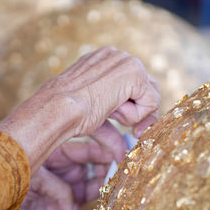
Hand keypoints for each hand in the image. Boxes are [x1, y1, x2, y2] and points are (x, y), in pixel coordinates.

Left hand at [0, 141, 113, 209]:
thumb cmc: (3, 186)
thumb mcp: (32, 181)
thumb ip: (57, 193)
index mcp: (53, 148)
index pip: (86, 142)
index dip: (106, 144)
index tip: (122, 150)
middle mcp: (61, 164)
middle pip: (93, 159)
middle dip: (110, 162)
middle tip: (125, 166)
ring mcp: (62, 183)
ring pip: (91, 179)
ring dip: (104, 180)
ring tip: (116, 183)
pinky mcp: (61, 204)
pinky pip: (82, 200)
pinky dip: (90, 202)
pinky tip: (97, 202)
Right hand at [39, 46, 159, 137]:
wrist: (59, 108)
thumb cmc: (67, 114)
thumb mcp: (95, 119)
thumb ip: (110, 129)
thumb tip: (120, 152)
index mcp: (103, 62)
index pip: (133, 84)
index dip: (136, 109)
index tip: (133, 130)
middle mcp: (116, 57)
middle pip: (148, 87)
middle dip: (143, 114)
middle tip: (135, 133)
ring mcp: (125, 61)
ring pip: (149, 95)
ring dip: (133, 114)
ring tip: (110, 114)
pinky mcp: (134, 71)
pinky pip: (150, 101)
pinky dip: (135, 115)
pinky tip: (113, 110)